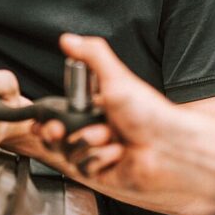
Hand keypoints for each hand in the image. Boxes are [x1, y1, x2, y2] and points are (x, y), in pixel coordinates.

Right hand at [37, 34, 214, 214]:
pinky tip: (117, 154)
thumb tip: (68, 39)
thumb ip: (92, 54)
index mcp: (94, 110)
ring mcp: (98, 154)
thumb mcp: (116, 77)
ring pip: (69, 152)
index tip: (44, 119)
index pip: (59, 115)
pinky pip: (85, 169)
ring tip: (108, 136)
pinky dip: (100, 159)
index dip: (47, 119)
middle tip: (58, 130)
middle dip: (55, 132)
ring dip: (88, 143)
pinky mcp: (103, 174)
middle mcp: (94, 132)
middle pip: (56, 138)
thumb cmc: (149, 112)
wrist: (170, 146)